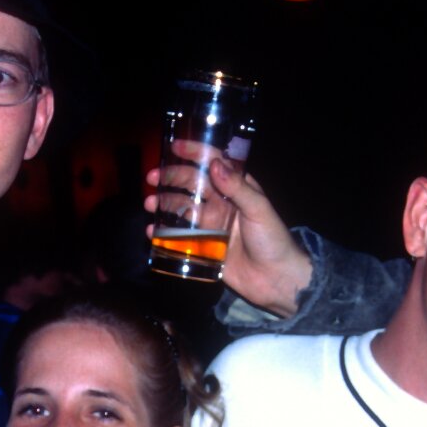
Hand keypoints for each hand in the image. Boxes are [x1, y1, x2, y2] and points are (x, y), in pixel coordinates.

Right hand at [144, 141, 313, 314]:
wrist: (276, 279)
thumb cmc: (273, 241)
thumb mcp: (259, 210)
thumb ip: (238, 187)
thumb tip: (215, 164)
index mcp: (238, 188)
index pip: (214, 163)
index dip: (194, 153)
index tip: (174, 147)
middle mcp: (222, 203)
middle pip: (192, 184)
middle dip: (171, 178)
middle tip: (152, 178)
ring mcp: (212, 224)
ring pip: (183, 208)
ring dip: (165, 203)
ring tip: (149, 204)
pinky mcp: (206, 246)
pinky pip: (181, 236)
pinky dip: (165, 233)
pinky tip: (152, 231)